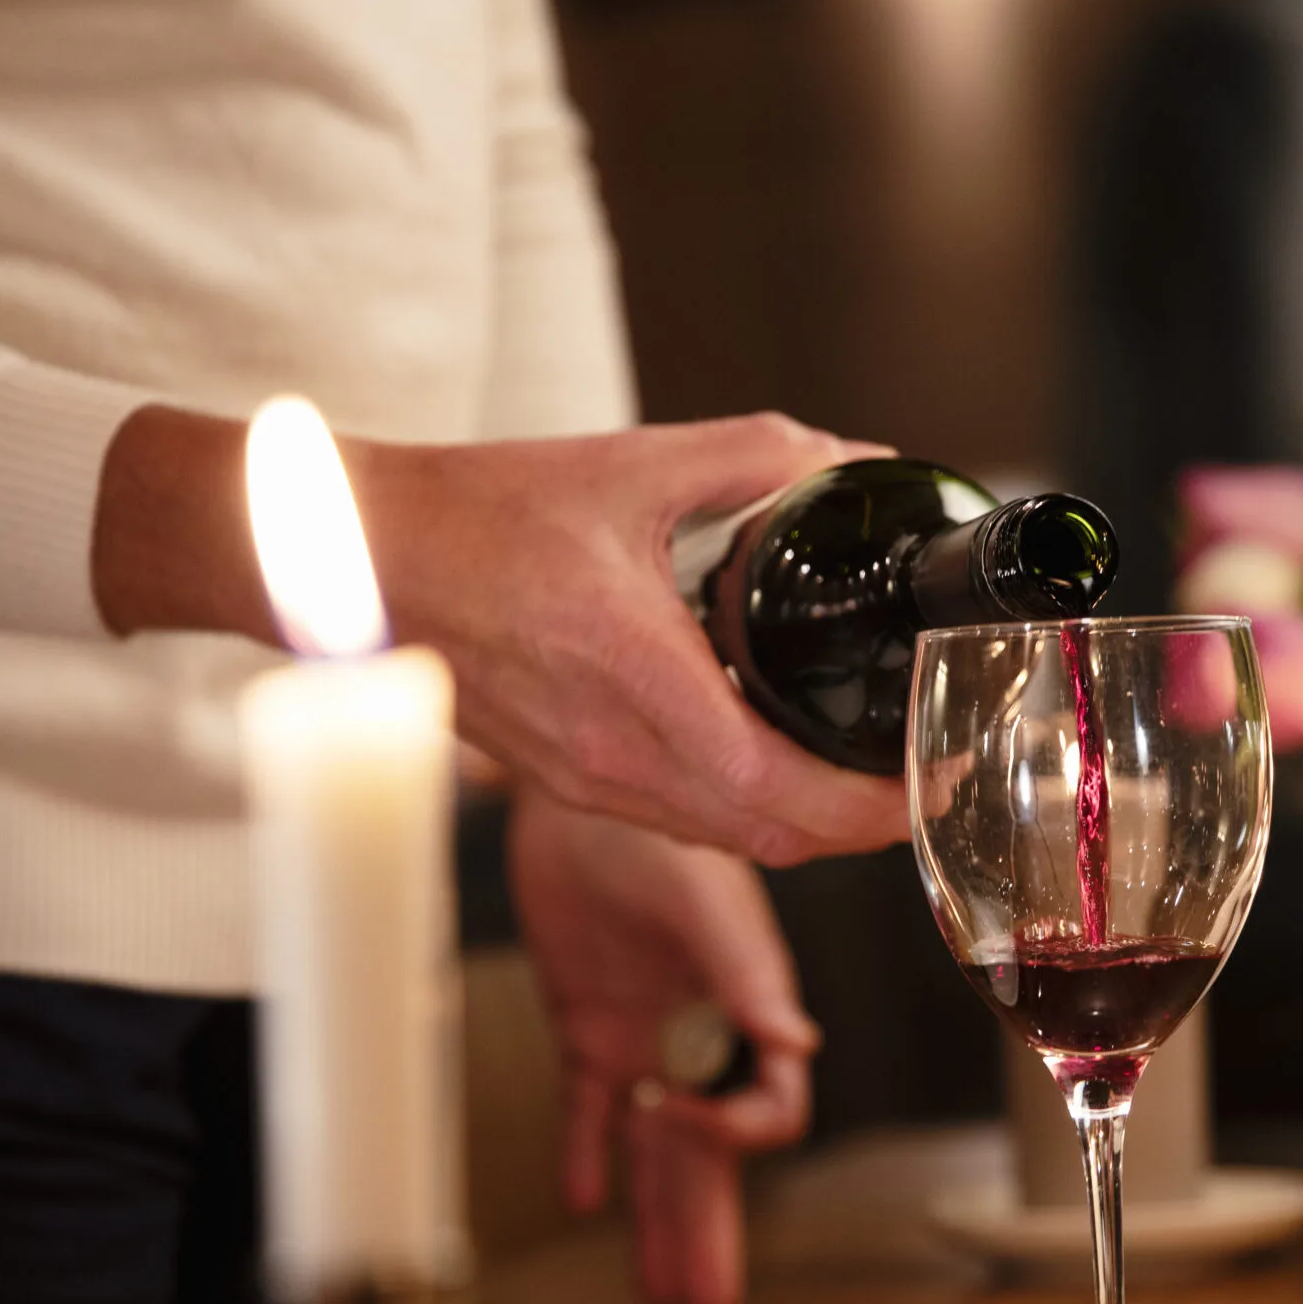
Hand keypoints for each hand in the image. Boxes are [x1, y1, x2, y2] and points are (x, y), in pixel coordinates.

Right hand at [92, 407, 908, 865]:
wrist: (364, 559)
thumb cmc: (484, 512)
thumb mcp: (636, 465)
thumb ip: (761, 461)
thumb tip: (861, 465)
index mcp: (640, 684)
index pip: (785, 794)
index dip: (877, 804)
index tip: (937, 767)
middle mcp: (616, 757)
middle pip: (776, 841)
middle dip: (867, 823)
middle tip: (927, 769)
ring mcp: (589, 782)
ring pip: (733, 842)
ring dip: (811, 822)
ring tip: (872, 769)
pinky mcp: (571, 782)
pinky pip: (685, 824)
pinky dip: (752, 812)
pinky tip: (781, 761)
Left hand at [509, 793, 815, 1303]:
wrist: (576, 802)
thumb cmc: (658, 837)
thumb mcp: (710, 909)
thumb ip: (751, 976)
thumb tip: (794, 1041)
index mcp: (748, 1011)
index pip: (769, 1105)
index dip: (737, 1129)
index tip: (686, 1119)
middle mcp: (704, 1036)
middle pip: (716, 1157)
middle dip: (713, 1228)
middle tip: (710, 1303)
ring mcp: (648, 1039)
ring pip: (658, 1153)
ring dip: (658, 1215)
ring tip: (658, 1284)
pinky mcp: (588, 1029)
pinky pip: (588, 1112)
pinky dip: (584, 1154)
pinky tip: (583, 1197)